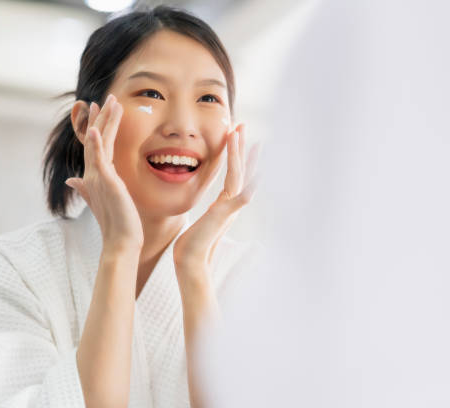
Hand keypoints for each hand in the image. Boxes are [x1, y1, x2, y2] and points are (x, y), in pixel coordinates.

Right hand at [65, 94, 143, 251]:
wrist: (121, 241)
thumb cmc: (117, 224)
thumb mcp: (102, 201)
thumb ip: (86, 189)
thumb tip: (71, 180)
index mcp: (96, 178)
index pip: (96, 147)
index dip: (97, 128)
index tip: (98, 111)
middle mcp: (94, 175)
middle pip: (96, 141)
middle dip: (100, 119)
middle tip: (104, 99)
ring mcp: (98, 178)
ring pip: (99, 144)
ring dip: (103, 122)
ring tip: (108, 103)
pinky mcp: (105, 183)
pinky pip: (98, 160)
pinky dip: (95, 144)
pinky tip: (94, 130)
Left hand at [173, 123, 260, 281]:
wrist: (191, 263)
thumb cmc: (191, 246)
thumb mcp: (201, 222)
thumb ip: (210, 212)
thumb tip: (209, 207)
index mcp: (226, 204)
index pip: (234, 173)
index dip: (236, 154)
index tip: (235, 135)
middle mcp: (232, 204)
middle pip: (241, 169)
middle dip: (241, 146)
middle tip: (242, 124)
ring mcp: (231, 209)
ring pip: (239, 176)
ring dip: (240, 153)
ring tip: (238, 133)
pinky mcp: (227, 214)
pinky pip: (242, 195)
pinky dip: (250, 183)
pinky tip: (257, 172)